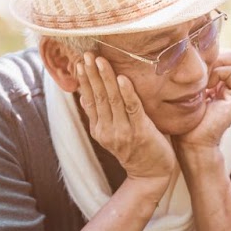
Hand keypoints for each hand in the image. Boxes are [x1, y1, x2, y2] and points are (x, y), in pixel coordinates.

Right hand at [76, 54, 174, 180]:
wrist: (152, 175)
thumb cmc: (135, 149)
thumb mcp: (111, 133)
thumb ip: (99, 115)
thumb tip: (83, 94)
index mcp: (98, 129)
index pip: (89, 100)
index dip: (84, 80)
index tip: (79, 62)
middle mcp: (107, 131)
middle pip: (98, 97)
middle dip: (91, 74)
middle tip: (86, 55)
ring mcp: (123, 132)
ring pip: (112, 100)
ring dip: (106, 78)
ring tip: (100, 60)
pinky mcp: (140, 132)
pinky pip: (132, 108)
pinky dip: (127, 92)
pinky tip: (121, 78)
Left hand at [175, 50, 230, 152]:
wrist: (190, 143)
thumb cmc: (184, 117)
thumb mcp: (191, 89)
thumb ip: (198, 74)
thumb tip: (194, 51)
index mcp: (225, 85)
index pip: (229, 55)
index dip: (214, 54)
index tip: (197, 68)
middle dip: (218, 56)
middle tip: (201, 71)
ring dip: (219, 63)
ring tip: (205, 80)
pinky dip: (219, 73)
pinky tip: (208, 88)